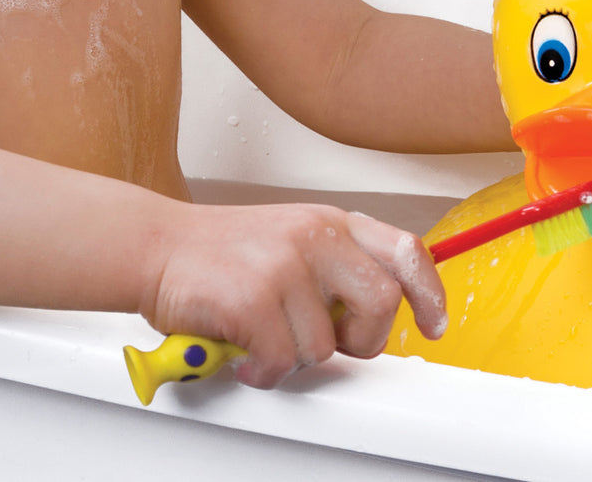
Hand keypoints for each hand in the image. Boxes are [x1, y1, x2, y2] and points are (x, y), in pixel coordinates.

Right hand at [142, 202, 445, 387]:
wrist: (157, 246)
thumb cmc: (225, 252)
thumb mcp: (293, 238)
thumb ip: (337, 264)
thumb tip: (379, 311)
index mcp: (331, 222)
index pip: (405, 250)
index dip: (429, 292)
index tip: (433, 324)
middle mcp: (314, 236)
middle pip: (381, 303)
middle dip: (362, 339)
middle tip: (331, 343)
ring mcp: (284, 264)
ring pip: (325, 345)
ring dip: (293, 356)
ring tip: (265, 336)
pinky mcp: (253, 297)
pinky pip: (282, 361)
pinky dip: (262, 369)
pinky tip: (244, 350)